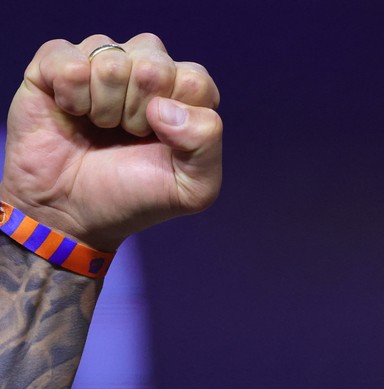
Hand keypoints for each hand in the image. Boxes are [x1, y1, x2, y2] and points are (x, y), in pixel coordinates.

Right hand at [0, 34, 221, 250]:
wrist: (71, 212)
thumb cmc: (134, 196)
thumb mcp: (193, 188)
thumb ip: (206, 144)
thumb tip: (164, 106)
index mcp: (184, 94)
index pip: (196, 80)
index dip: (177, 118)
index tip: (160, 143)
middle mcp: (145, 69)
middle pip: (155, 66)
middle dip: (140, 113)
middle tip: (127, 135)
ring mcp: (101, 62)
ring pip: (112, 61)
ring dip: (105, 108)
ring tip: (99, 126)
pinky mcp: (55, 62)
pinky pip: (70, 61)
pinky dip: (71, 95)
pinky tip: (71, 111)